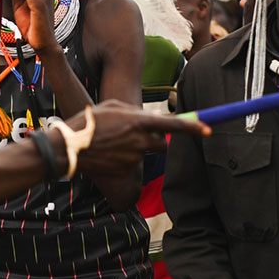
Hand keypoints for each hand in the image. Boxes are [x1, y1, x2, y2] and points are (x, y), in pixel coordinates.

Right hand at [73, 100, 209, 176]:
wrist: (69, 147)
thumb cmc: (88, 122)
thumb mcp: (112, 107)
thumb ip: (136, 111)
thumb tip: (153, 117)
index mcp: (138, 121)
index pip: (173, 125)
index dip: (193, 128)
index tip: (209, 130)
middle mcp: (139, 140)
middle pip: (161, 143)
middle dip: (155, 140)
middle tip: (136, 136)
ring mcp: (133, 157)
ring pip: (145, 153)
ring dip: (137, 149)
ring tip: (114, 143)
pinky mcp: (126, 170)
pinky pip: (133, 165)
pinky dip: (124, 160)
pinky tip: (108, 154)